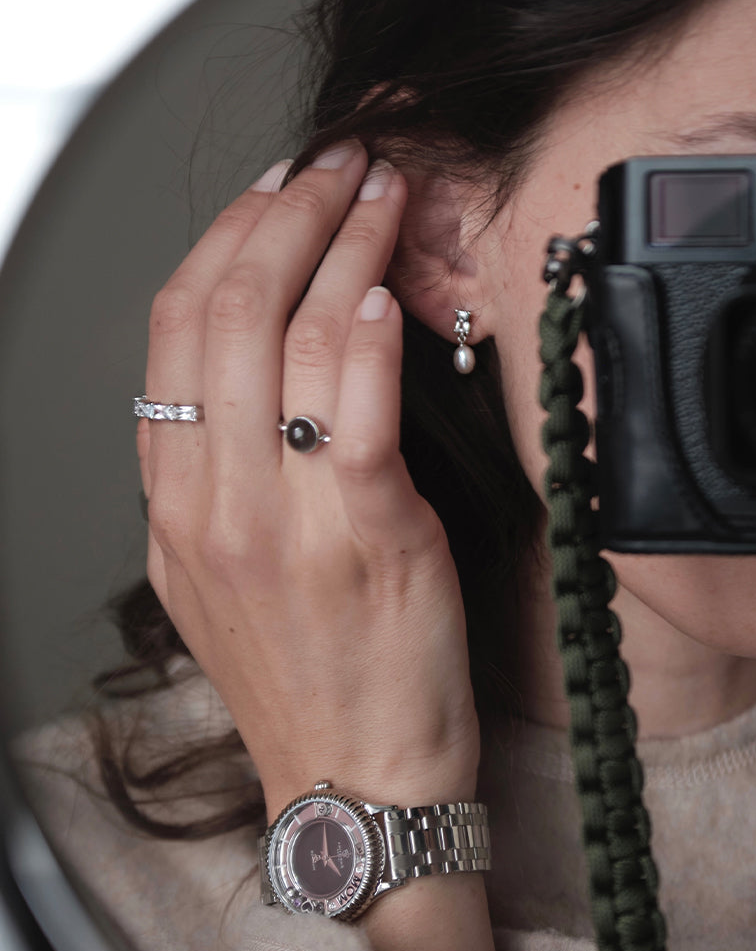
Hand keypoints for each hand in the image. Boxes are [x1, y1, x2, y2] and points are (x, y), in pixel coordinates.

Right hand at [137, 144, 478, 820]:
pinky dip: (366, 341)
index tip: (272, 194)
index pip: (175, 334)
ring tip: (377, 196)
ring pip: (291, 344)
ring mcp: (282, 520)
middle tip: (333, 165)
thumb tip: (256, 389)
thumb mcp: (226, 580)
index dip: (223, 242)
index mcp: (177, 504)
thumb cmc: (308, 684)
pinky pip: (353, 414)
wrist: (357, 785)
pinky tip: (385, 294)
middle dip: (284, 216)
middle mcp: (213, 503)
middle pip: (226, 315)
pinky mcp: (366, 538)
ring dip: (340, 249)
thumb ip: (221, 483)